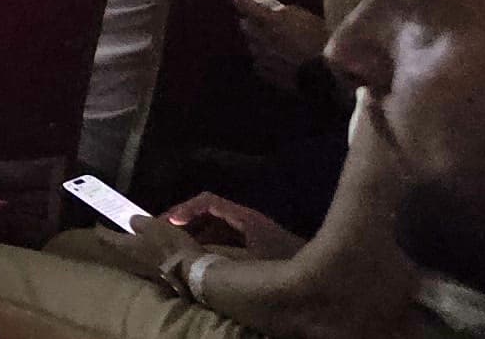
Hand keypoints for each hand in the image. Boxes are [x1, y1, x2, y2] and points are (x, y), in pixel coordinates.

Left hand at [80, 213, 192, 280]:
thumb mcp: (153, 226)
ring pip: (134, 252)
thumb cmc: (169, 246)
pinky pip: (149, 257)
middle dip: (118, 235)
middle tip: (120, 223)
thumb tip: (131, 220)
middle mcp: (131, 260)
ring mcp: (145, 268)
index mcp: (125, 247)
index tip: (99, 219)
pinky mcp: (160, 272)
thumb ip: (138, 222)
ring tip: (141, 230)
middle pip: (118, 246)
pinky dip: (149, 248)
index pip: (103, 237)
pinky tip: (157, 242)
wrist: (194, 271)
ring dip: (135, 242)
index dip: (100, 227)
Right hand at [159, 193, 295, 260]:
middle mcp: (247, 220)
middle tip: (161, 234)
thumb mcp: (247, 264)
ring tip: (174, 245)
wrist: (322, 282)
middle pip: (208, 212)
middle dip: (184, 221)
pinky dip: (207, 242)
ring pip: (215, 225)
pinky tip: (197, 256)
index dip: (184, 210)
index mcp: (246, 218)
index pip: (208, 202)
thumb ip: (214, 254)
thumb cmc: (285, 269)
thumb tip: (183, 247)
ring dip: (194, 233)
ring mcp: (252, 232)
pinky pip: (224, 237)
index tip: (168, 223)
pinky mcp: (256, 244)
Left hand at [232, 0, 327, 88]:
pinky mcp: (268, 74)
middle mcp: (262, 39)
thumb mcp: (306, 17)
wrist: (327, 72)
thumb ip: (286, 13)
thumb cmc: (321, 40)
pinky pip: (259, 64)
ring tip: (272, 42)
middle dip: (251, 21)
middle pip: (245, 26)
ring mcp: (263, 58)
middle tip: (261, 21)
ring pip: (252, 45)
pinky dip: (264, 59)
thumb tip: (276, 13)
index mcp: (270, 22)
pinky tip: (275, 59)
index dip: (241, 0)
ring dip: (259, 41)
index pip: (247, 7)